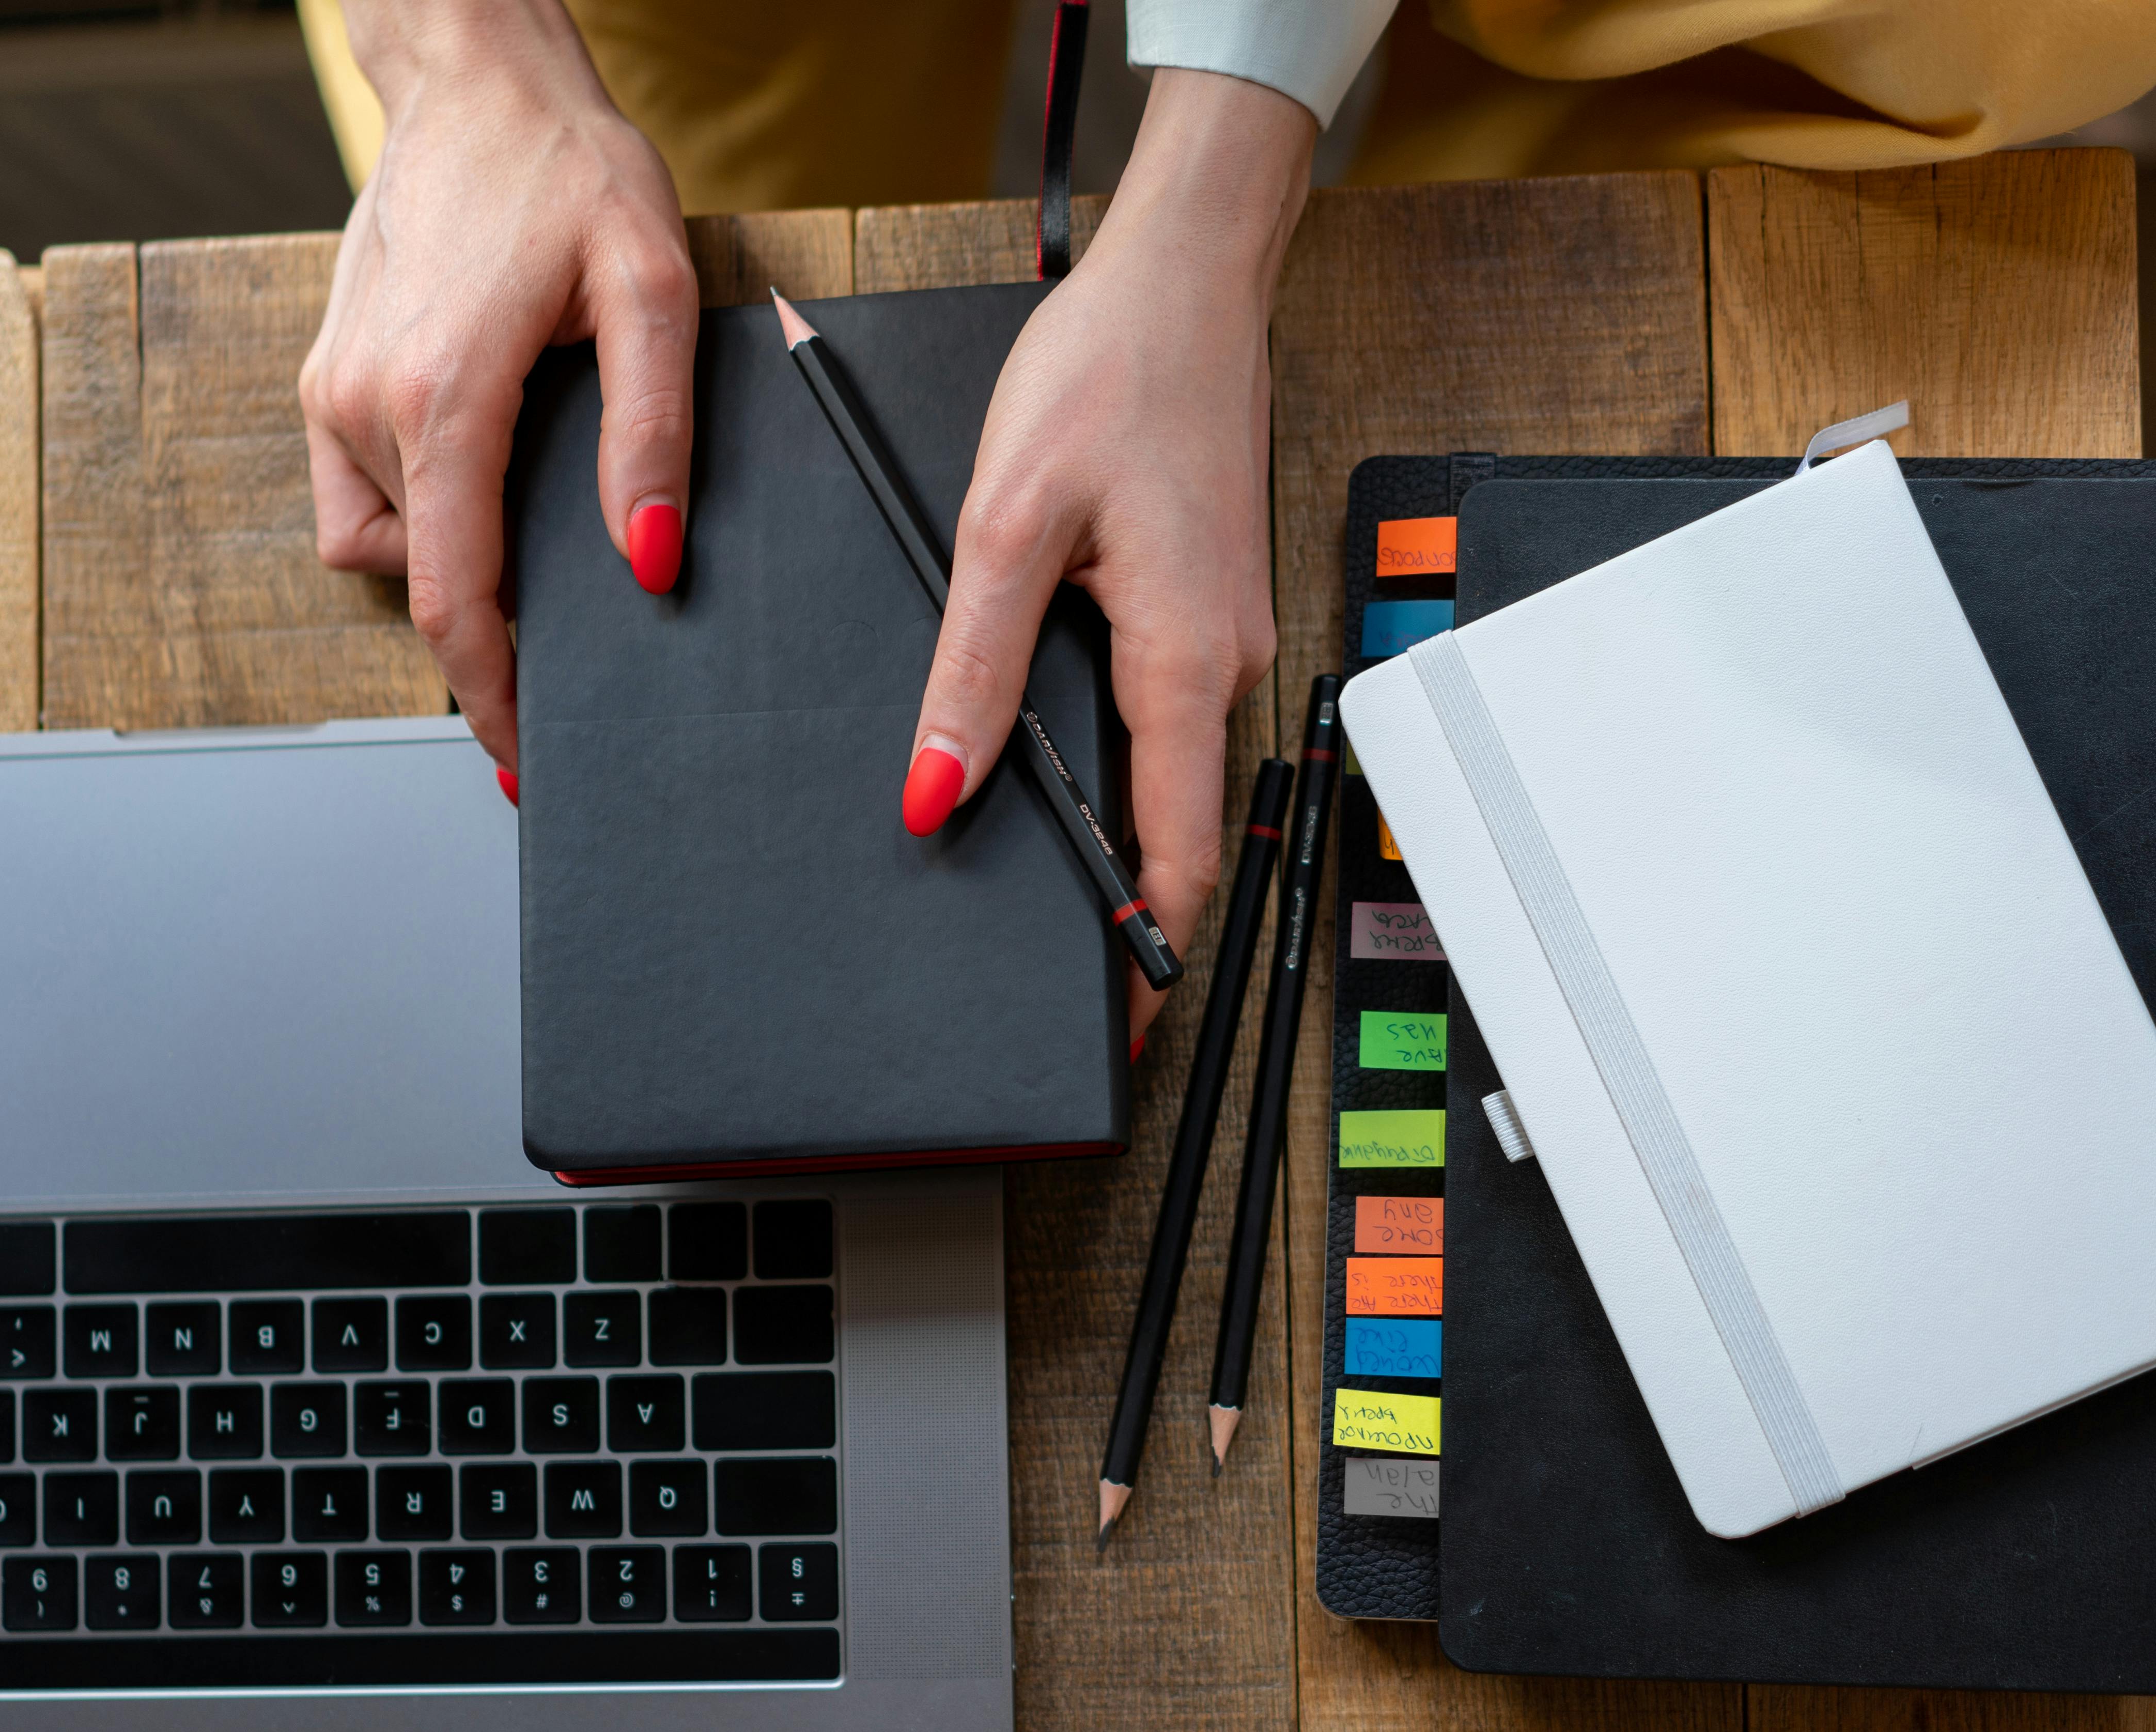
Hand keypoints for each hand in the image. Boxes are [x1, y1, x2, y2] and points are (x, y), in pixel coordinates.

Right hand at [299, 0, 696, 774]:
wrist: (475, 81)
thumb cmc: (564, 168)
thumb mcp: (651, 288)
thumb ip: (652, 435)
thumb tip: (648, 560)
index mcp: (439, 401)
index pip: (451, 600)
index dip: (492, 695)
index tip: (525, 756)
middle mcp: (362, 408)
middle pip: (421, 580)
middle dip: (487, 629)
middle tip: (566, 645)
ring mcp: (331, 394)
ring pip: (386, 545)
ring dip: (455, 557)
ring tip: (530, 514)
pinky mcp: (326, 379)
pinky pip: (362, 496)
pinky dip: (421, 511)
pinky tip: (482, 467)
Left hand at [901, 68, 1315, 1039]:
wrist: (1181, 281)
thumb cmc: (1107, 377)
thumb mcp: (1007, 526)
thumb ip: (973, 671)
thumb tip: (934, 789)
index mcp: (1183, 660)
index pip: (1178, 851)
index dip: (1146, 950)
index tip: (1117, 1027)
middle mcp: (1221, 663)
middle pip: (1172, 821)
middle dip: (1113, 899)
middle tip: (1033, 959)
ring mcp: (1219, 636)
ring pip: (1162, 766)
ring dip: (1106, 821)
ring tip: (1023, 862)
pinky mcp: (1201, 606)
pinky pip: (1158, 709)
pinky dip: (1110, 750)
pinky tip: (1045, 749)